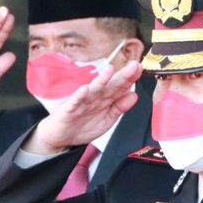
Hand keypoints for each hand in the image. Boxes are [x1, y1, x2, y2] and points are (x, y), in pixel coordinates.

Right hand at [23, 60, 141, 154]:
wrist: (62, 137)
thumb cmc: (83, 125)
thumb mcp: (107, 119)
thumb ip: (120, 107)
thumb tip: (134, 95)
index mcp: (106, 99)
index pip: (120, 87)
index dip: (131, 79)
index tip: (141, 69)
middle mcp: (96, 97)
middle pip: (111, 85)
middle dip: (122, 75)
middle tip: (134, 65)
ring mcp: (82, 101)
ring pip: (93, 89)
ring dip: (101, 80)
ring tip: (110, 70)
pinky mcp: (69, 109)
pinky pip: (75, 101)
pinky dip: (79, 95)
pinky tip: (85, 89)